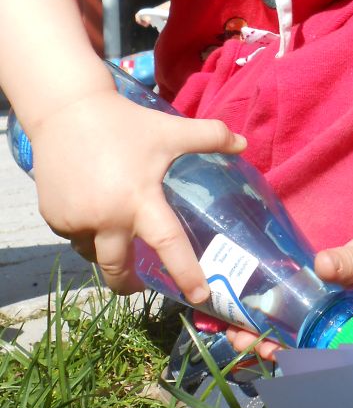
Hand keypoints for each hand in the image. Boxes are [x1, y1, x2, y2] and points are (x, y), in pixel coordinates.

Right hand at [29, 88, 245, 303]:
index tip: (199, 297)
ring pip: (93, 254)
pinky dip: (85, 234)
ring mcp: (75, 220)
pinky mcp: (53, 217)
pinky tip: (91, 213)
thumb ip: (210, 137)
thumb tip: (244, 143)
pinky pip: (74, 237)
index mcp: (139, 200)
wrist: (66, 111)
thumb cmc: (125, 123)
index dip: (185, 272)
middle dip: (130, 285)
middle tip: (141, 284)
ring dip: (106, 254)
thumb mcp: (170, 130)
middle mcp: (106, 218)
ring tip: (116, 240)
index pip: (167, 244)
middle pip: (119, 269)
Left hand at [223, 225, 352, 358]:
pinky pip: (296, 320)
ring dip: (265, 335)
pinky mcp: (323, 308)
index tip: (268, 350)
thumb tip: (322, 265)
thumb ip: (347, 261)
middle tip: (239, 340)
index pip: (321, 354)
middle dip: (269, 347)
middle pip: (301, 350)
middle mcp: (341, 333)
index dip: (292, 357)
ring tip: (235, 331)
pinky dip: (275, 319)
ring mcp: (331, 322)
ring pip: (294, 337)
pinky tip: (249, 314)